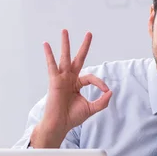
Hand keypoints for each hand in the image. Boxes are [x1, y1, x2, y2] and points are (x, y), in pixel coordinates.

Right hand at [31, 29, 111, 147]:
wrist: (60, 125)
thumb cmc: (72, 117)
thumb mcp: (91, 108)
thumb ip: (102, 101)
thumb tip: (110, 92)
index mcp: (77, 84)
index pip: (91, 77)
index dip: (100, 83)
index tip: (106, 91)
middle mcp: (69, 79)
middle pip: (78, 59)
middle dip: (84, 46)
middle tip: (89, 33)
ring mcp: (61, 78)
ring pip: (65, 58)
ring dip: (65, 44)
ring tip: (65, 30)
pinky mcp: (54, 81)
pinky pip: (51, 65)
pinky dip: (49, 55)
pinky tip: (46, 44)